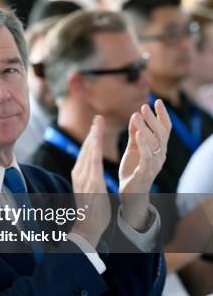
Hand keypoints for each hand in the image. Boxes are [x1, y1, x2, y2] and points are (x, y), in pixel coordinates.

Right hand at [70, 116, 111, 246]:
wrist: (88, 226)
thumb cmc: (92, 210)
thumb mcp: (90, 189)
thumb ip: (89, 177)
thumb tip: (91, 169)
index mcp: (80, 174)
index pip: (86, 152)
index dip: (92, 138)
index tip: (97, 126)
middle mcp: (79, 174)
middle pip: (86, 149)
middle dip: (92, 133)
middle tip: (98, 118)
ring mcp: (83, 178)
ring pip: (88, 152)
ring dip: (93, 136)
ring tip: (98, 123)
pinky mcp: (90, 183)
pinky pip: (92, 163)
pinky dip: (94, 150)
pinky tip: (97, 141)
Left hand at [118, 100, 170, 229]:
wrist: (130, 194)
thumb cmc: (132, 169)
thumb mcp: (133, 149)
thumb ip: (135, 134)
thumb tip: (135, 116)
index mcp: (158, 148)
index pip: (164, 129)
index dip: (162, 115)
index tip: (157, 101)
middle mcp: (160, 155)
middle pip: (161, 133)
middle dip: (153, 118)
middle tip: (145, 105)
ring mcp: (154, 163)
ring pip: (154, 142)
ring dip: (146, 127)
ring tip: (138, 114)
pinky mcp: (145, 171)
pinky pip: (147, 156)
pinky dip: (144, 143)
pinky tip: (138, 133)